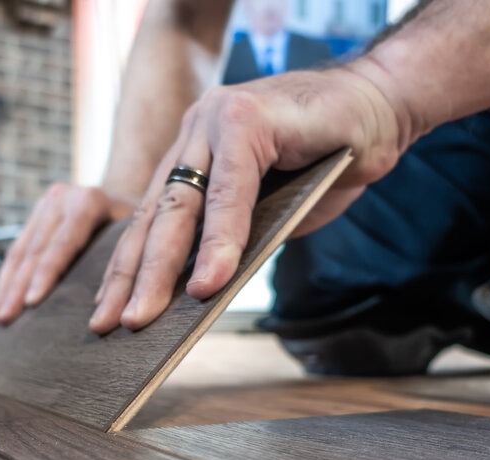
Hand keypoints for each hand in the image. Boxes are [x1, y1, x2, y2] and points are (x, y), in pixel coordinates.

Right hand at [0, 184, 136, 324]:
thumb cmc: (139, 224)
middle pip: (35, 250)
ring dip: (4, 289)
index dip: (46, 274)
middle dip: (16, 289)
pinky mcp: (34, 216)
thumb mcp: (139, 235)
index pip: (62, 243)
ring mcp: (44, 205)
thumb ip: (123, 261)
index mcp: (87, 201)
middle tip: (3, 320)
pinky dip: (6, 280)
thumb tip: (120, 308)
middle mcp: (61, 198)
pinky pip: (16, 252)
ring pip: (19, 252)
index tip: (31, 303)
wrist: (124, 191)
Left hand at [88, 59, 414, 334]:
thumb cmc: (328, 157)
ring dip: (161, 268)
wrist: (383, 105)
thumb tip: (201, 289)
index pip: (152, 218)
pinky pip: (228, 192)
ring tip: (144, 315)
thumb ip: (237, 236)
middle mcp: (194, 133)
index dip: (127, 268)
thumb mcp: (272, 209)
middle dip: (130, 277)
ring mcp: (216, 120)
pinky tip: (209, 282)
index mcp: (193, 153)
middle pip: (155, 217)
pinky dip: (220, 241)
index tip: (106, 312)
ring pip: (181, 206)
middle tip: (110, 325)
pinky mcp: (247, 118)